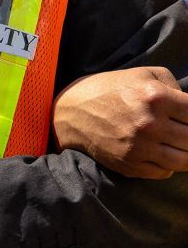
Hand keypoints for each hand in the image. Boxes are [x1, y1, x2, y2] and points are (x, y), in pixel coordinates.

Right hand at [53, 66, 187, 178]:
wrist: (72, 112)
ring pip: (184, 161)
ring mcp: (139, 148)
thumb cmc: (112, 89)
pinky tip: (164, 154)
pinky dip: (170, 165)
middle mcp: (149, 125)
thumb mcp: (146, 75)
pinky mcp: (128, 164)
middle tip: (185, 132)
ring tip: (181, 147)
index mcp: (157, 98)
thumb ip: (176, 87)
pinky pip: (163, 172)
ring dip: (187, 154)